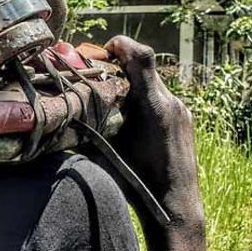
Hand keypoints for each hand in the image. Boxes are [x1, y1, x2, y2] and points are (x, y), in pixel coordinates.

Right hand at [104, 36, 203, 232]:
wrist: (177, 205)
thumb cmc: (139, 183)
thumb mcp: (108, 151)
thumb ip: (92, 123)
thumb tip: (66, 107)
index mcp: (154, 106)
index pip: (141, 56)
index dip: (121, 45)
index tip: (103, 52)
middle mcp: (171, 102)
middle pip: (143, 67)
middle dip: (120, 67)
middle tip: (99, 79)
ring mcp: (181, 109)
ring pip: (151, 83)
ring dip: (132, 85)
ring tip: (113, 103)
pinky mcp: (185, 118)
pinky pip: (161, 97)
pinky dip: (144, 99)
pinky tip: (131, 119)